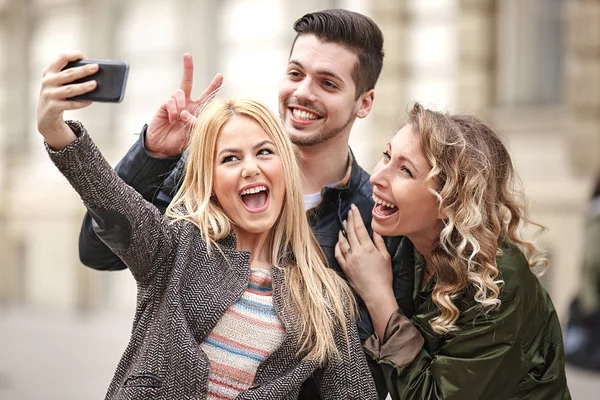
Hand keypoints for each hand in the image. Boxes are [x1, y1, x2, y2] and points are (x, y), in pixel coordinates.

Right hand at [37, 51, 97, 148]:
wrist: (45, 115)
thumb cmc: (58, 95)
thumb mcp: (59, 83)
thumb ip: (70, 77)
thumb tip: (94, 75)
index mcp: (49, 72)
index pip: (60, 58)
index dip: (73, 55)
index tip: (84, 56)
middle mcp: (47, 81)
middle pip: (68, 74)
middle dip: (83, 70)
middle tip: (96, 67)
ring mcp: (49, 94)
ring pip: (70, 89)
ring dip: (83, 87)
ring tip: (95, 84)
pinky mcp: (53, 107)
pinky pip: (70, 104)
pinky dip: (81, 102)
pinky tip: (90, 101)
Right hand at [146, 53, 223, 156]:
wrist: (163, 147)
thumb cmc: (180, 141)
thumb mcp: (193, 132)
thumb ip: (194, 122)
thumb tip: (185, 112)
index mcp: (196, 109)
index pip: (207, 96)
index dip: (213, 86)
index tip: (221, 76)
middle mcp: (186, 103)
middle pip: (187, 81)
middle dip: (187, 68)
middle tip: (187, 55)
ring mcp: (174, 103)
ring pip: (180, 92)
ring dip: (181, 104)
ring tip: (179, 117)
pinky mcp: (164, 105)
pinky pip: (171, 101)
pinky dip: (173, 109)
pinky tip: (172, 119)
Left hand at [335, 204, 398, 339]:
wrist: (376, 293)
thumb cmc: (384, 276)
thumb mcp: (386, 257)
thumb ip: (379, 242)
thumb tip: (375, 231)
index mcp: (368, 247)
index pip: (359, 227)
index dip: (356, 216)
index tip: (353, 208)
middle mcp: (357, 251)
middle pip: (350, 231)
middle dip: (349, 219)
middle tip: (348, 211)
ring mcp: (349, 259)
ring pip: (342, 241)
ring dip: (342, 231)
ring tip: (343, 224)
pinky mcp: (345, 267)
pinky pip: (338, 254)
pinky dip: (337, 246)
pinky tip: (339, 241)